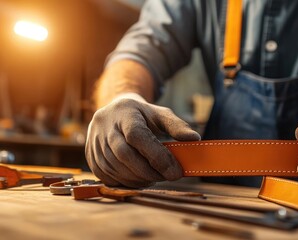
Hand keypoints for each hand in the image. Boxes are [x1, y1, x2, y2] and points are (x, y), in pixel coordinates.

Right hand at [86, 93, 200, 187]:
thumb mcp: (160, 114)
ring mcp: (94, 141)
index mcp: (124, 113)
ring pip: (114, 167)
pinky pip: (106, 175)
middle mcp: (105, 126)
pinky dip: (124, 182)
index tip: (175, 172)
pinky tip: (139, 180)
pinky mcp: (90, 156)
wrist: (115, 111)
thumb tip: (195, 139)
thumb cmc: (142, 115)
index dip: (157, 156)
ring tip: (154, 178)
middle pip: (124, 155)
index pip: (137, 136)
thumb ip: (177, 126)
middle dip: (148, 171)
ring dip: (137, 178)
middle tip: (167, 177)